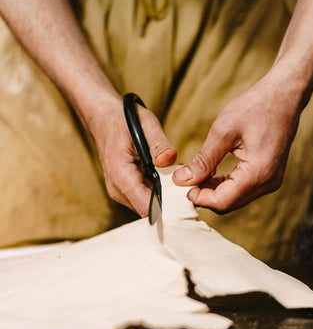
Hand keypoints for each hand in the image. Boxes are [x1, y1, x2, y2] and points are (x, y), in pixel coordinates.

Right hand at [90, 99, 176, 216]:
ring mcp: (120, 192)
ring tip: (182, 185)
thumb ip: (159, 145)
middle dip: (170, 204)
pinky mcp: (125, 190)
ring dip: (165, 198)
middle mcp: (118, 190)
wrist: (105, 118)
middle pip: (149, 210)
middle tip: (190, 191)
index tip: (187, 202)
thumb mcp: (146, 125)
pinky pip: (145, 198)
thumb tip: (169, 160)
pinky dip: (159, 192)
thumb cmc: (124, 120)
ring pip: (148, 206)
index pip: (147, 208)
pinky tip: (170, 181)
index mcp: (121, 177)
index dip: (168, 209)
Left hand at [173, 68, 305, 212]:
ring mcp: (271, 181)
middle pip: (228, 204)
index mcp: (258, 173)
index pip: (222, 202)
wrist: (284, 95)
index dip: (198, 197)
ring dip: (213, 190)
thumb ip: (203, 160)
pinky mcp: (269, 176)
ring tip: (196, 172)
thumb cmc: (255, 106)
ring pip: (234, 199)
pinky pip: (243, 190)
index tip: (181, 184)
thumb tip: (181, 180)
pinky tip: (212, 171)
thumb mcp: (223, 131)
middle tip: (185, 178)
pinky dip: (225, 184)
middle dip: (204, 194)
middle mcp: (268, 182)